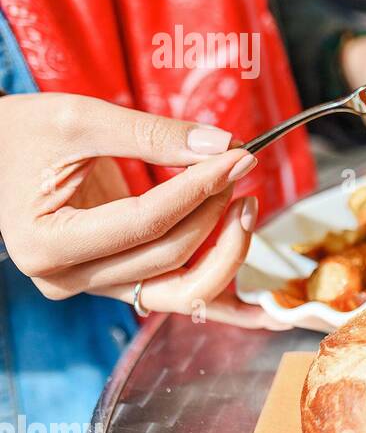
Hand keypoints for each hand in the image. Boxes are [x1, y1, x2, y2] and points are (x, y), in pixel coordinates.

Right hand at [0, 93, 284, 328]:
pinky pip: (181, 296)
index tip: (238, 155)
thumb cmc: (25, 132)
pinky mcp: (120, 284)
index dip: (198, 190)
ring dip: (228, 252)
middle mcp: (69, 278)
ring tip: (248, 205)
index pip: (145, 222)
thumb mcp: (79, 119)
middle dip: (216, 212)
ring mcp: (95, 288)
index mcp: (47, 242)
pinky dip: (228, 302)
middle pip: (169, 258)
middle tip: (241, 165)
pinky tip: (273, 313)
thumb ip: (151, 134)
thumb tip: (222, 145)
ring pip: (182, 290)